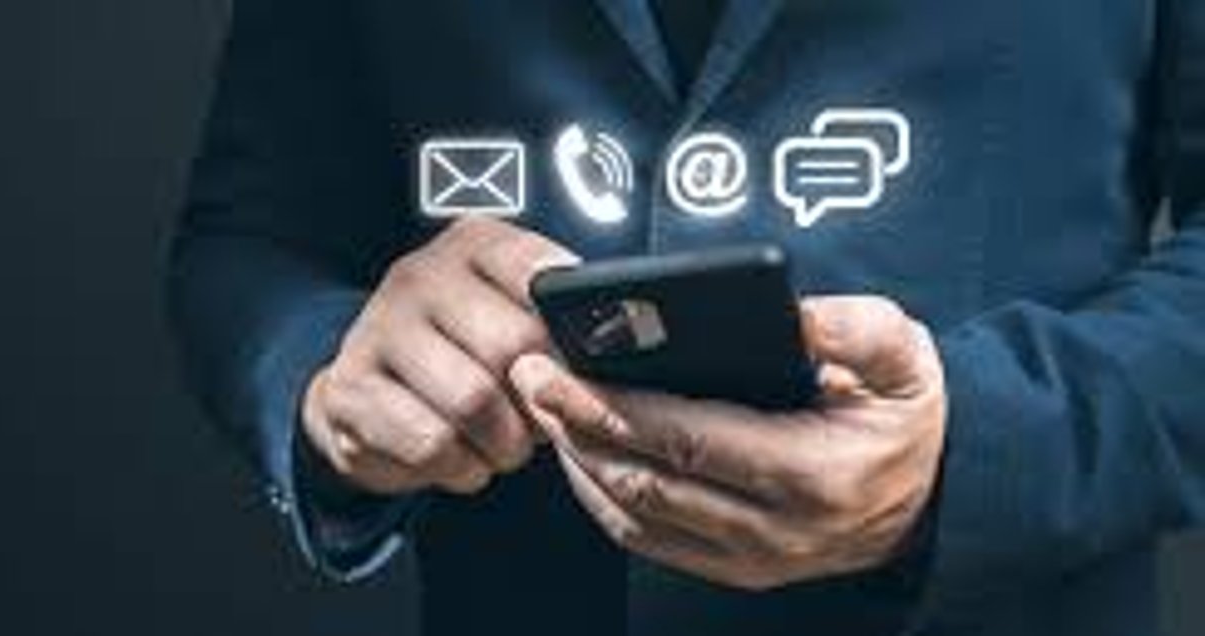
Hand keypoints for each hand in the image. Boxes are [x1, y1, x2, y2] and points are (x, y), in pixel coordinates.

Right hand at [302, 217, 577, 495]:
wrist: (370, 390)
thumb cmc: (464, 356)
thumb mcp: (512, 317)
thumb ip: (561, 319)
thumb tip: (615, 352)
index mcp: (470, 245)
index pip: (539, 271)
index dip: (571, 330)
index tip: (579, 361)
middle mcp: (418, 276)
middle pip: (512, 345)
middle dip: (539, 399)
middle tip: (540, 419)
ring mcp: (376, 329)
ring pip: (473, 401)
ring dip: (503, 443)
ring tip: (502, 444)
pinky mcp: (349, 390)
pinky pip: (431, 443)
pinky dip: (460, 466)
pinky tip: (459, 456)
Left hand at [510, 295, 946, 589]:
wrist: (941, 499)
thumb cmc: (909, 418)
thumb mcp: (906, 357)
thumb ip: (854, 327)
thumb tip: (791, 313)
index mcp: (813, 472)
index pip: (687, 439)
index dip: (611, 406)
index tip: (559, 370)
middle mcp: (777, 529)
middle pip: (644, 480)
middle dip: (575, 426)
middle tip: (528, 377)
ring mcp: (754, 559)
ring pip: (634, 516)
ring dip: (578, 461)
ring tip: (543, 407)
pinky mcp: (737, 571)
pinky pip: (647, 539)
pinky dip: (600, 497)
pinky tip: (577, 452)